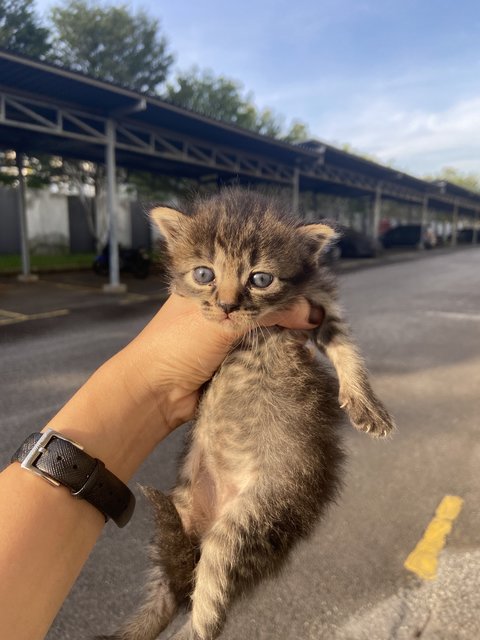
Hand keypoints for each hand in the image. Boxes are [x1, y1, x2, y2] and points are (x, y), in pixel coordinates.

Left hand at [118, 294, 323, 431]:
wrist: (155, 392)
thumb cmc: (177, 344)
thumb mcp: (222, 321)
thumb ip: (267, 313)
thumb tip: (311, 313)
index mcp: (212, 283)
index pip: (254, 272)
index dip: (280, 276)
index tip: (306, 288)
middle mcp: (223, 304)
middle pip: (265, 298)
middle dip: (288, 305)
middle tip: (312, 316)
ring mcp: (229, 332)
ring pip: (267, 325)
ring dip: (286, 329)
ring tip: (310, 331)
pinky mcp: (236, 358)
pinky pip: (265, 349)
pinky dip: (280, 349)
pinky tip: (300, 349)